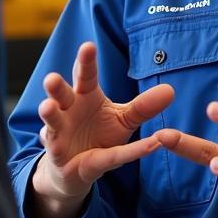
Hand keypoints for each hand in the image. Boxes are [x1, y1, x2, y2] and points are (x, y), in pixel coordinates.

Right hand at [28, 42, 173, 217]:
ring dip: (50, 114)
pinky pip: (92, 158)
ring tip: (47, 107)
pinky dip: (109, 157)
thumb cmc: (98, 135)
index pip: (85, 75)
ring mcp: (61, 134)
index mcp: (84, 96)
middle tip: (52, 78)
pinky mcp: (68, 160)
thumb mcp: (123, 119)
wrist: (77, 170)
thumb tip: (170, 90)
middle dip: (56, 87)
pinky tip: (111, 153)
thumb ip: (143, 106)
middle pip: (62, 94)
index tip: (88, 46)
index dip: (86, 61)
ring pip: (54, 122)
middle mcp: (68, 111)